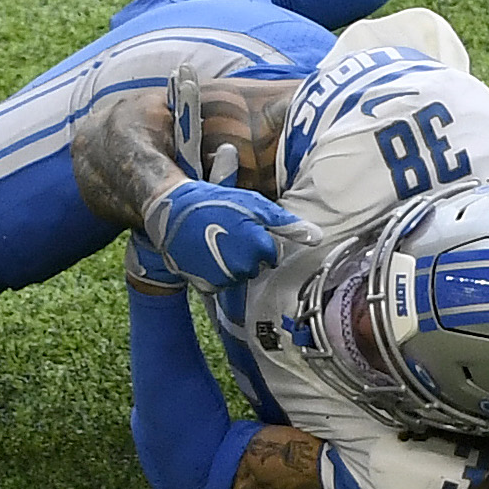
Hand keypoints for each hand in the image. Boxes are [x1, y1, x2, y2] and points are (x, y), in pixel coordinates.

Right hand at [138, 179, 305, 291]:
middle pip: (255, 268)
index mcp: (259, 245)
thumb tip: (317, 237)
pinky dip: (213, 275)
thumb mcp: (253, 205)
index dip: (259, 242)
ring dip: (230, 265)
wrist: (171, 211)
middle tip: (227, 236)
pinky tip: (204, 257)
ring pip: (237, 277)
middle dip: (246, 255)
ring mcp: (224, 277)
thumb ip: (287, 224)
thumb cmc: (214, 202)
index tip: (244, 230)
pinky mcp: (205, 285)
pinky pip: (219, 285)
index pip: (271, 255)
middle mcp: (244, 265)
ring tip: (214, 245)